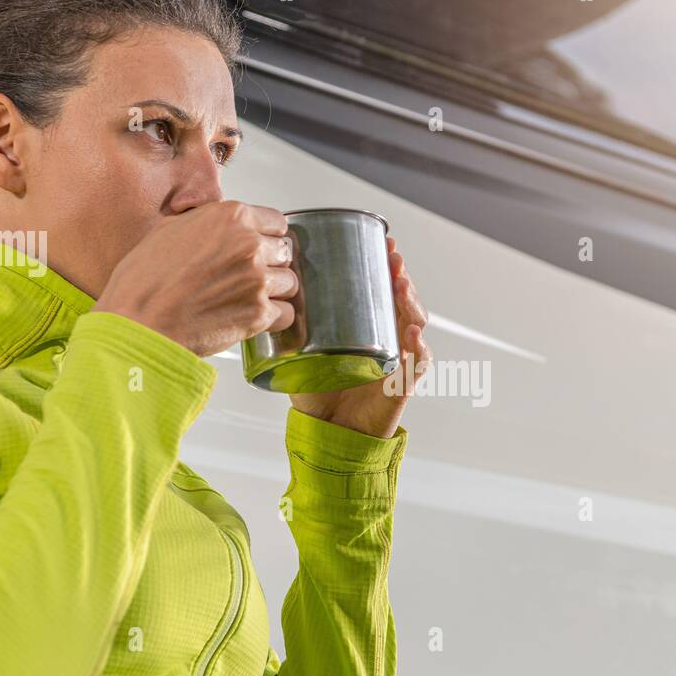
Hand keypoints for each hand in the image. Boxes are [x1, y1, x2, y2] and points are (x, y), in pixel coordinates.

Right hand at [92, 201, 297, 356]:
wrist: (140, 321)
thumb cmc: (144, 279)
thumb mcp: (169, 229)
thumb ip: (204, 222)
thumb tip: (216, 225)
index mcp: (231, 218)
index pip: (276, 222)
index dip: (268, 237)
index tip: (261, 247)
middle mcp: (250, 245)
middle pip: (285, 253)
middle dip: (271, 264)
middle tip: (249, 277)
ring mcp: (258, 280)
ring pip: (290, 283)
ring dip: (275, 292)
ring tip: (249, 299)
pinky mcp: (259, 314)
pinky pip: (286, 314)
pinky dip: (275, 318)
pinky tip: (255, 318)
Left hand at [289, 235, 430, 437]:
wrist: (328, 433)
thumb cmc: (317, 393)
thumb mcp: (299, 352)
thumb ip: (285, 329)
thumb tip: (259, 297)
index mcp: (367, 329)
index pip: (382, 291)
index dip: (385, 266)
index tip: (380, 242)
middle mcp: (386, 340)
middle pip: (403, 301)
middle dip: (400, 276)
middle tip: (391, 256)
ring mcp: (398, 360)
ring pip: (415, 323)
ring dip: (411, 301)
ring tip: (400, 284)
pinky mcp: (402, 384)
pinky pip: (416, 362)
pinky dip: (416, 346)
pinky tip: (409, 331)